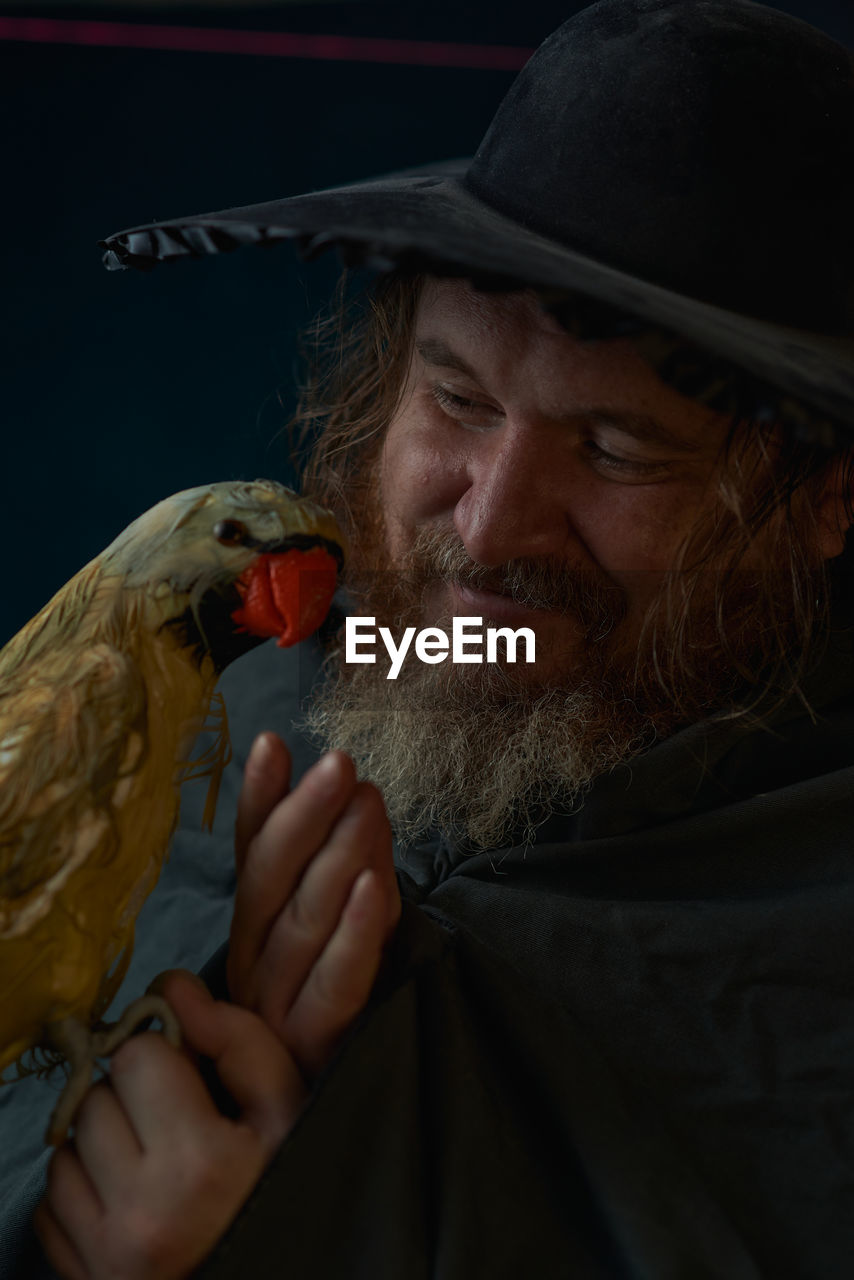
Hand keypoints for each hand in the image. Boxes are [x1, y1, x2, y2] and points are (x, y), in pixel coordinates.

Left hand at [34, 972, 304, 1279]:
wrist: (273, 1278)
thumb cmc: (284, 1188)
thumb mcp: (288, 1111)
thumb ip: (239, 1039)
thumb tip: (172, 984)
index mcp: (201, 1163)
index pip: (137, 1056)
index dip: (165, 1055)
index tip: (190, 1076)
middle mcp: (143, 1212)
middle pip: (95, 1098)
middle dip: (131, 1095)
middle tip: (173, 1118)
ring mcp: (105, 1253)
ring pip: (67, 1148)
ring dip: (102, 1140)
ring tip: (152, 1157)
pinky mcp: (82, 1277)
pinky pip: (49, 1204)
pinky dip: (82, 1189)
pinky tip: (128, 1195)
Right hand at [229, 733, 400, 1078]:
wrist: (344, 1093)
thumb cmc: (341, 983)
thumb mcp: (333, 908)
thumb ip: (324, 848)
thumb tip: (317, 765)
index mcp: (251, 923)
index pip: (249, 850)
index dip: (260, 798)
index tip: (274, 744)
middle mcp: (252, 958)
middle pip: (268, 879)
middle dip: (304, 816)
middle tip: (339, 765)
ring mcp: (276, 1003)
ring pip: (302, 922)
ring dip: (335, 859)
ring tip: (366, 805)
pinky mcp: (315, 1041)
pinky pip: (335, 983)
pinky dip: (353, 932)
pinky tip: (372, 886)